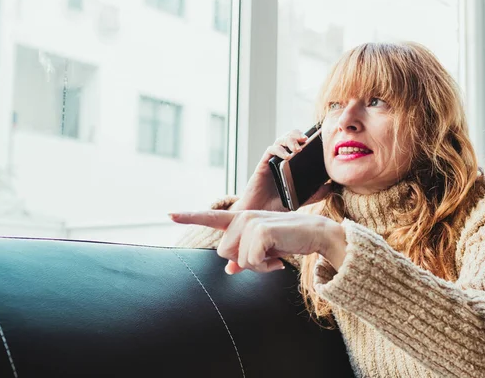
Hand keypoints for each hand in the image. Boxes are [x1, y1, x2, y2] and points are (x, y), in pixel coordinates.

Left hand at [170, 209, 346, 274]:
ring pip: (238, 260)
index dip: (188, 216)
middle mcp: (242, 217)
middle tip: (267, 255)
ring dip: (257, 265)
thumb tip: (229, 270)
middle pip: (224, 253)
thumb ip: (245, 257)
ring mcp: (250, 222)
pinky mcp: (260, 231)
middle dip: (245, 261)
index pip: (210, 217)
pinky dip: (265, 266)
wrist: (316, 235)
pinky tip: (278, 257)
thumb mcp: (264, 250)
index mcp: (240, 218)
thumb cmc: (290, 241)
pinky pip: (251, 261)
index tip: (168, 214)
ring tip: (274, 254)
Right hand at [233, 129, 330, 211]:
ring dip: (290, 140)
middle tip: (306, 139)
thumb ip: (315, 194)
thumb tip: (331, 186)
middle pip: (289, 138)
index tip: (317, 139)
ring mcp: (273, 161)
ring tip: (298, 148)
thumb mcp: (301, 199)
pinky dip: (279, 150)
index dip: (307, 139)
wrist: (260, 212)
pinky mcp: (263, 164)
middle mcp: (282, 160)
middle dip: (297, 135)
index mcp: (292, 164)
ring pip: (280, 140)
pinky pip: (271, 150)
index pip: (299, 145)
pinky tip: (287, 156)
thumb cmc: (278, 205)